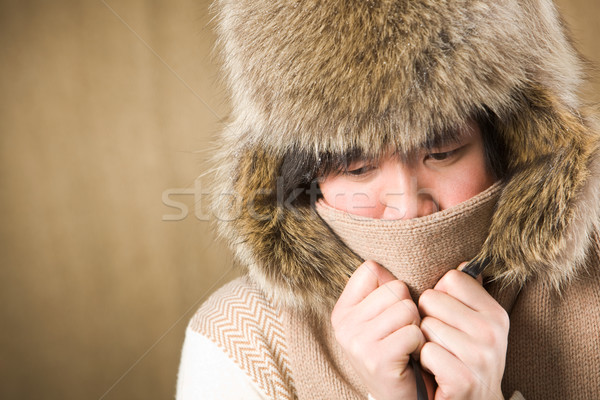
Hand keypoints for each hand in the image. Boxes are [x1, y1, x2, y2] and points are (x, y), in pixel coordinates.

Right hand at [331, 260, 428, 399]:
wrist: (400, 397)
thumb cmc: (397, 350)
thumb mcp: (382, 317)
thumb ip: (382, 287)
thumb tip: (380, 262)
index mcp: (343, 310)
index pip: (371, 269)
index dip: (391, 287)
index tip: (390, 312)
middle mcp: (344, 325)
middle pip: (395, 288)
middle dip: (409, 309)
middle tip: (402, 333)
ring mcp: (357, 343)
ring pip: (407, 308)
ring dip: (416, 327)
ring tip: (407, 345)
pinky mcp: (377, 359)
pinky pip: (414, 332)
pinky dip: (420, 344)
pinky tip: (411, 357)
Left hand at [418, 266, 508, 398]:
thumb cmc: (466, 359)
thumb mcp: (475, 324)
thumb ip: (469, 293)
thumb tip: (464, 261)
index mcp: (495, 313)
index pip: (451, 278)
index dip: (438, 297)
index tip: (447, 318)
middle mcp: (493, 332)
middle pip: (431, 299)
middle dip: (427, 319)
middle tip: (441, 341)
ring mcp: (481, 356)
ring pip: (424, 326)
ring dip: (423, 342)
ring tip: (440, 356)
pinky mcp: (464, 379)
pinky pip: (425, 351)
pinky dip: (423, 362)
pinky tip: (437, 371)